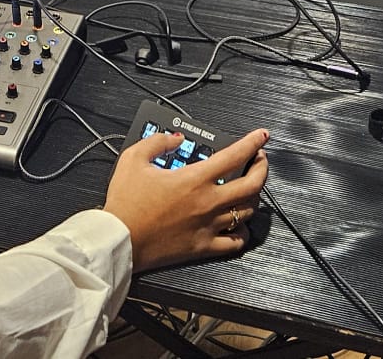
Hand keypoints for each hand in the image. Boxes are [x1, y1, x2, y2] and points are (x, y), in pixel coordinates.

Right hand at [104, 127, 269, 271]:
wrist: (120, 240)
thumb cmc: (126, 203)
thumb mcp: (133, 160)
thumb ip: (157, 142)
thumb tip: (174, 138)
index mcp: (195, 179)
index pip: (235, 155)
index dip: (253, 143)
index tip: (261, 136)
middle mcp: (209, 202)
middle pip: (253, 184)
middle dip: (262, 168)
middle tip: (259, 161)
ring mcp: (210, 226)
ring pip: (247, 211)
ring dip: (253, 198)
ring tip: (249, 190)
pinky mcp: (204, 247)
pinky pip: (236, 242)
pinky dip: (243, 233)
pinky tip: (239, 226)